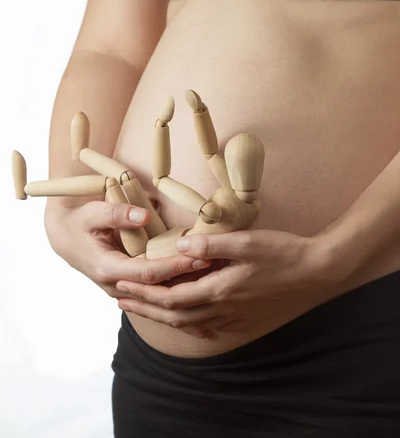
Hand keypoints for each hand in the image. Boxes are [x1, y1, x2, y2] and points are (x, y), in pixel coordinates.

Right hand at [44, 201, 210, 298]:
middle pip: (159, 291)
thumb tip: (144, 216)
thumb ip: (117, 214)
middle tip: (220, 271)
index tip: (202, 257)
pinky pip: (156, 298)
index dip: (176, 266)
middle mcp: (116, 287)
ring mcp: (123, 292)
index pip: (149, 273)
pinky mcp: (129, 290)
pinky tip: (203, 300)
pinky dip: (178, 298)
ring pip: (159, 300)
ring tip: (219, 287)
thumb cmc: (80, 221)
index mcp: (108, 269)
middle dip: (190, 281)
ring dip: (187, 294)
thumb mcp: (93, 213)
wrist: (65, 238)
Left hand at [116, 228, 341, 336]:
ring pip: (190, 323)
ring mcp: (235, 315)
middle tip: (122, 302)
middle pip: (175, 315)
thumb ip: (212, 242)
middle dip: (146, 308)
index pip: (172, 296)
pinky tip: (187, 320)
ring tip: (145, 310)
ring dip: (163, 316)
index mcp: (220, 288)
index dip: (145, 293)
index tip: (123, 286)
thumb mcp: (247, 241)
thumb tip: (181, 244)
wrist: (317, 271)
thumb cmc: (283, 252)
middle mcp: (224, 307)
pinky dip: (190, 324)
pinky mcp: (246, 316)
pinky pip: (210, 325)